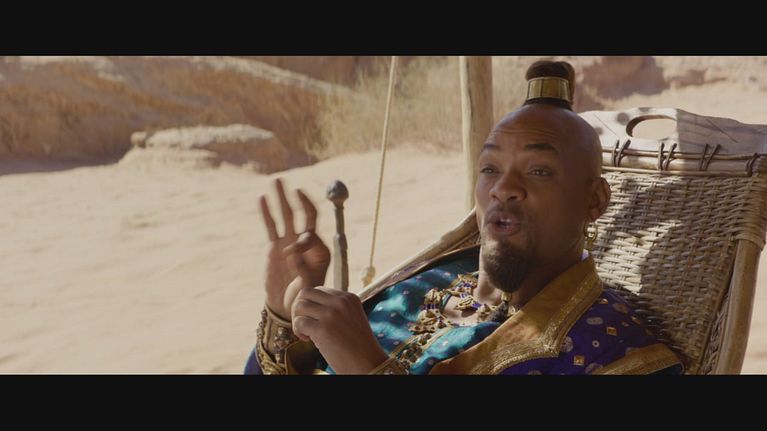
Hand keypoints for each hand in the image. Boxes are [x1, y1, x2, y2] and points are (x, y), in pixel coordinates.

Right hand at [260, 178, 330, 319]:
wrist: (287, 307)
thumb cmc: (302, 298)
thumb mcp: (307, 287)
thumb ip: (303, 269)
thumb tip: (291, 252)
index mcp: (320, 252)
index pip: (312, 235)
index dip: (302, 240)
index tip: (291, 254)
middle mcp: (306, 244)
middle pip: (304, 216)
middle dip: (300, 201)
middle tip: (294, 188)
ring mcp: (289, 243)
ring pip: (286, 216)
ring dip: (282, 198)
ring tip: (277, 180)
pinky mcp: (275, 247)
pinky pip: (271, 226)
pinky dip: (267, 212)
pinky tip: (262, 198)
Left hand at [291, 286, 389, 373]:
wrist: (368, 364)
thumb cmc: (357, 346)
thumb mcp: (351, 318)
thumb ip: (336, 309)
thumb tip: (307, 304)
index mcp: (349, 297)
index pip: (319, 290)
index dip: (313, 305)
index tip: (317, 320)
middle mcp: (340, 302)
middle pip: (305, 293)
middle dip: (300, 308)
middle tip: (305, 323)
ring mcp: (331, 314)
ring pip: (299, 306)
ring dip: (298, 320)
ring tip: (307, 333)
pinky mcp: (322, 329)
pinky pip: (298, 322)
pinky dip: (298, 331)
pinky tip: (307, 340)